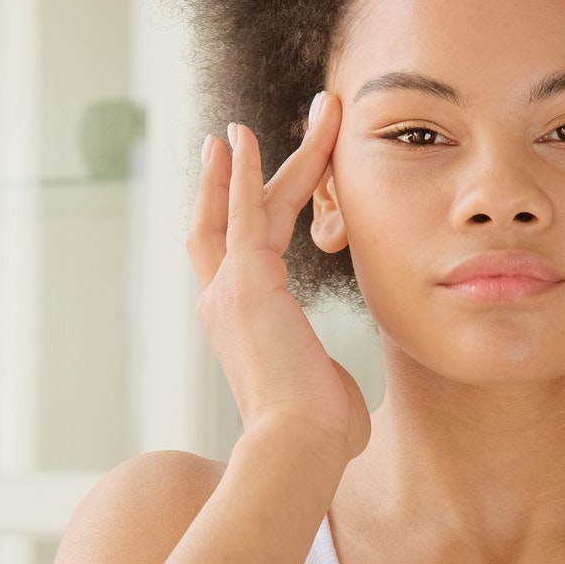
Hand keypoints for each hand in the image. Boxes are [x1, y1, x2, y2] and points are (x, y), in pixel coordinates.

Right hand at [187, 94, 369, 462]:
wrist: (300, 448)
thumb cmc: (318, 437)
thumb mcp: (325, 397)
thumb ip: (325, 382)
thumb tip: (341, 404)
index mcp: (240, 324)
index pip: (236, 252)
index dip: (237, 211)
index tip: (248, 176)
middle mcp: (223, 300)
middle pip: (223, 218)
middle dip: (235, 173)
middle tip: (239, 130)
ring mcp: (230, 289)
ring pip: (242, 205)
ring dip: (262, 158)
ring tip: (296, 115)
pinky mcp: (246, 282)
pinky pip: (243, 211)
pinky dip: (244, 172)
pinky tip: (244, 137)